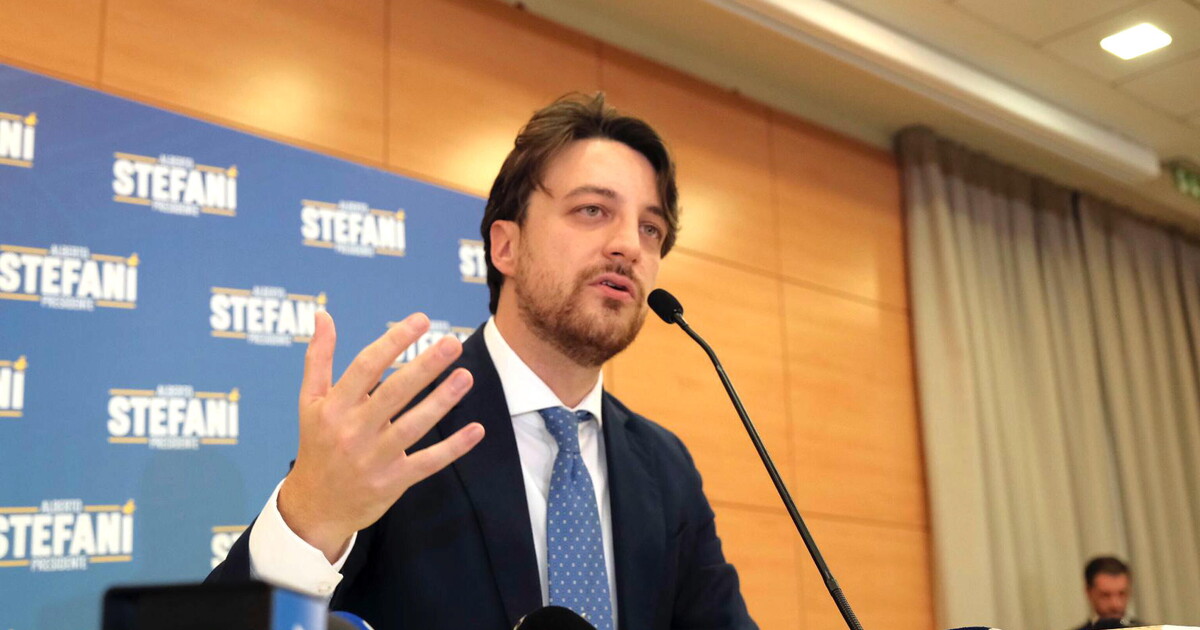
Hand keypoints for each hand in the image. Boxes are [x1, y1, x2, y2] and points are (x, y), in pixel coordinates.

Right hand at [278, 311, 483, 560]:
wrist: (314, 507)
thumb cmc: (317, 444)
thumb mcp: (310, 401)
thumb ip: (319, 357)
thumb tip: (324, 315)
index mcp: (334, 407)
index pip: (366, 367)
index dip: (394, 341)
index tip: (421, 321)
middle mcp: (353, 431)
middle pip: (394, 393)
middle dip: (425, 366)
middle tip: (453, 343)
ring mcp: (374, 458)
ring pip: (414, 426)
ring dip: (442, 401)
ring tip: (466, 376)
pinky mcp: (393, 481)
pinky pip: (428, 462)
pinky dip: (454, 448)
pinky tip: (477, 429)